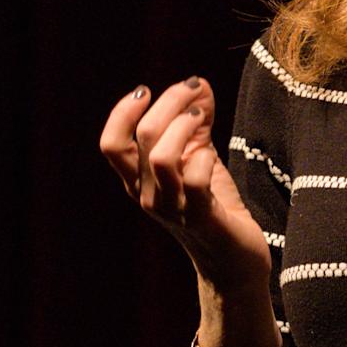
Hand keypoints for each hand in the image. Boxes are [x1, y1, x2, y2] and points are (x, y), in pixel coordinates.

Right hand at [97, 77, 272, 295]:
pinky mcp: (201, 218)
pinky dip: (202, 159)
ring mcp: (172, 209)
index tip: (146, 91)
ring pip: (161, 156)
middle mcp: (147, 195)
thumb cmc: (214, 205)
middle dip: (169, 101)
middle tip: (193, 88)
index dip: (122, 111)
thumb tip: (198, 84)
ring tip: (200, 117)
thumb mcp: (199, 157)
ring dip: (184, 125)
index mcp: (138, 180)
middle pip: (140, 137)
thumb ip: (195, 122)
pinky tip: (211, 157)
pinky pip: (193, 181)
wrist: (235, 262)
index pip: (111, 143)